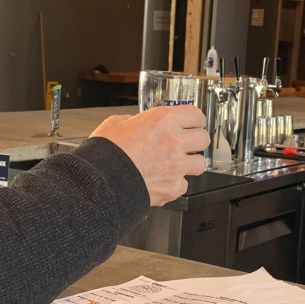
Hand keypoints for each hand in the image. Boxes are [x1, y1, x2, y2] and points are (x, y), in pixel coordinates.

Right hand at [90, 105, 208, 205]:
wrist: (101, 181)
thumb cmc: (105, 152)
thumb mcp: (117, 123)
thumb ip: (135, 121)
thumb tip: (137, 124)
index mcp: (163, 120)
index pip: (197, 115)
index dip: (194, 120)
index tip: (192, 123)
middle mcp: (174, 141)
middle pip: (203, 138)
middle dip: (195, 141)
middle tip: (186, 143)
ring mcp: (176, 166)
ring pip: (200, 163)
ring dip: (189, 163)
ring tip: (176, 164)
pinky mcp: (173, 187)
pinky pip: (183, 184)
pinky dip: (175, 183)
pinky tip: (163, 180)